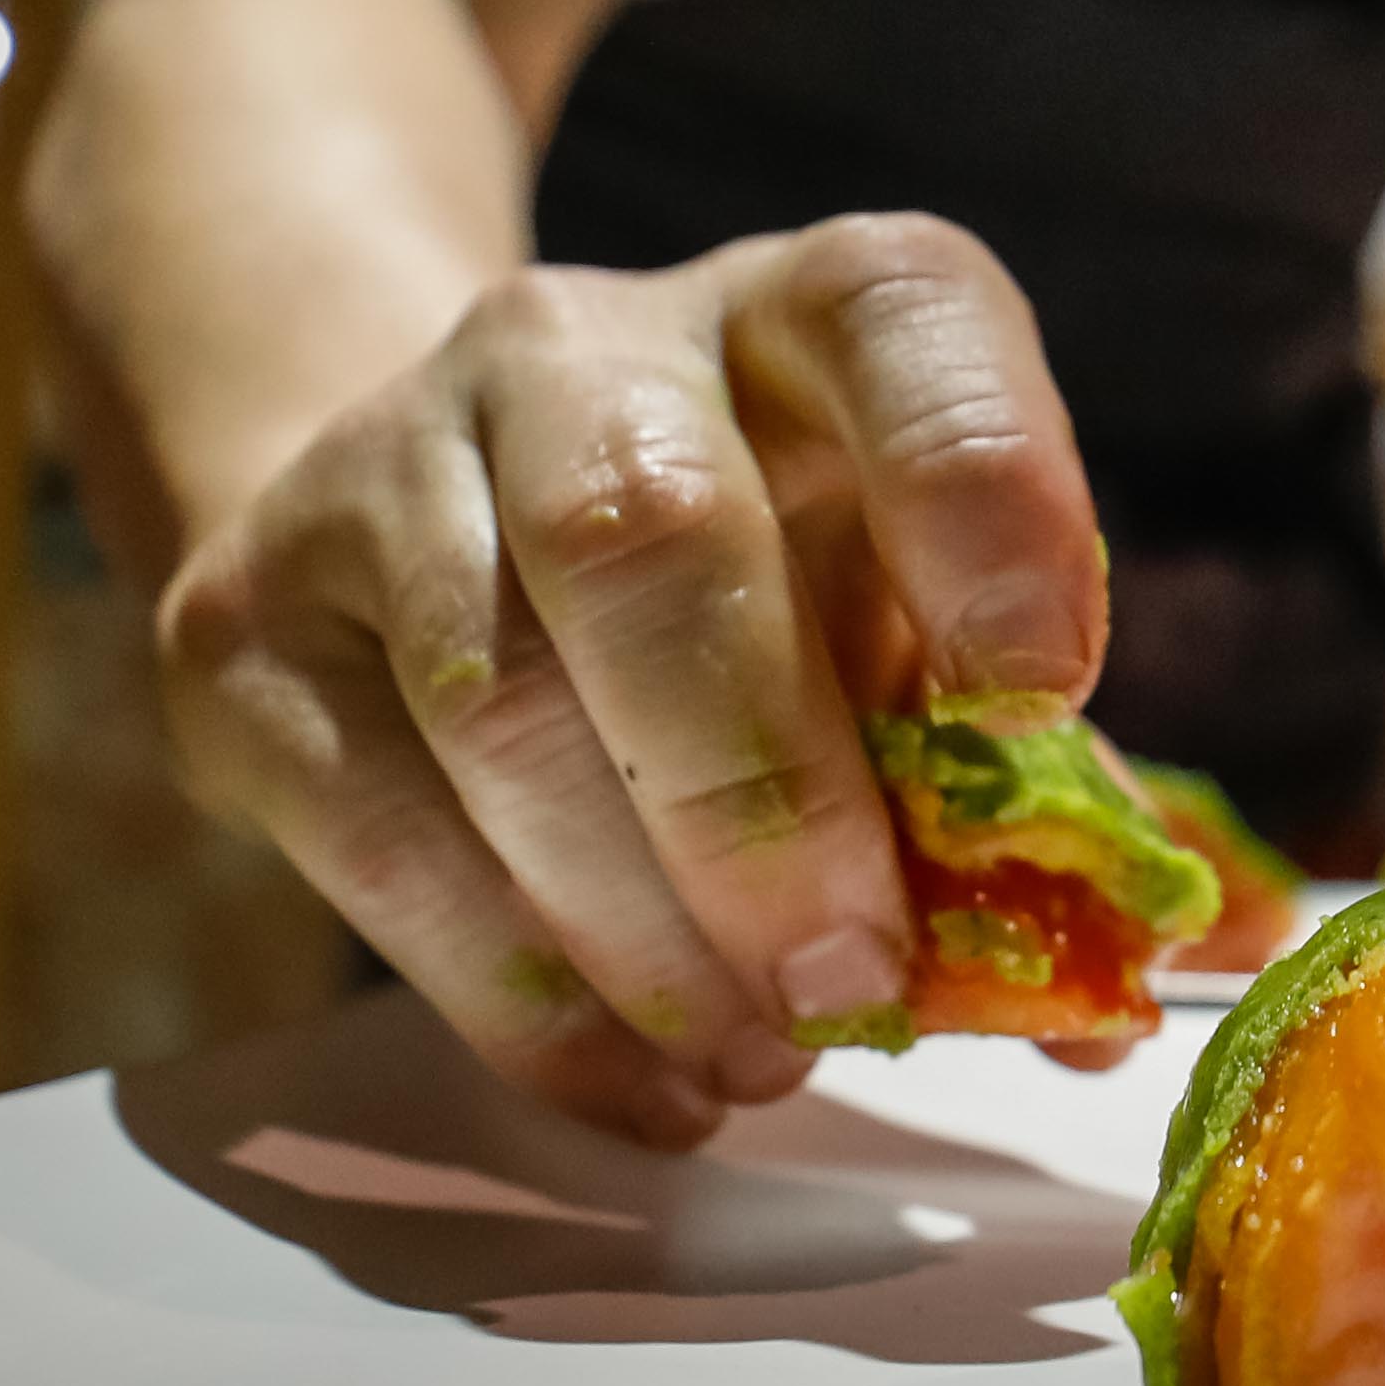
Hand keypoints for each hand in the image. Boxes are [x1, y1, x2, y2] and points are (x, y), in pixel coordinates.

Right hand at [154, 213, 1101, 1149]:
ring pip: (495, 697)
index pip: (902, 318)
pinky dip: (523, 991)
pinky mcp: (247, 622)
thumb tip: (1137, 982)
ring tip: (756, 1054)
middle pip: (649, 532)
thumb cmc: (747, 583)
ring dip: (643, 924)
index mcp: (801, 309)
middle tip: (850, 975)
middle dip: (760, 791)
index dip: (983, 489)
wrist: (426, 500)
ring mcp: (384, 466)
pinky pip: (374, 824)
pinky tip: (641, 1076)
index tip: (1041, 690)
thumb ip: (1019, 782)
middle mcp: (581, 345)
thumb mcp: (898, 617)